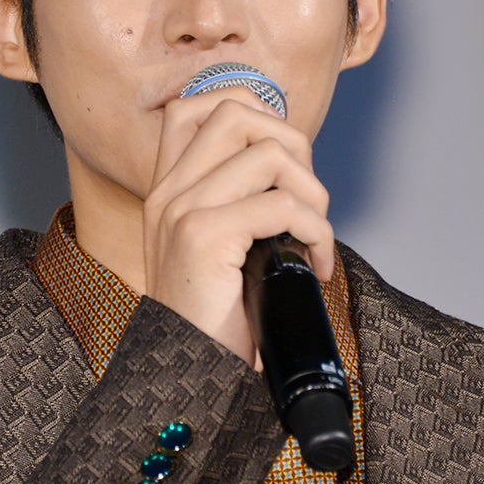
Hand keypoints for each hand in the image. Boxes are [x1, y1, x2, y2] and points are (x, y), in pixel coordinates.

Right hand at [142, 86, 334, 366]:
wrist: (188, 377)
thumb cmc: (215, 321)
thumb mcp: (217, 252)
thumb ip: (236, 206)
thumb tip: (296, 173)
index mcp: (166, 190)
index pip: (193, 106)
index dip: (249, 111)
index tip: (283, 160)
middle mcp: (168, 192)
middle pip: (237, 111)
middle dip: (293, 144)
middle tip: (307, 201)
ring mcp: (182, 210)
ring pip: (269, 152)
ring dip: (312, 192)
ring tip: (313, 236)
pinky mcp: (203, 237)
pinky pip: (283, 205)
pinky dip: (317, 231)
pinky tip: (315, 264)